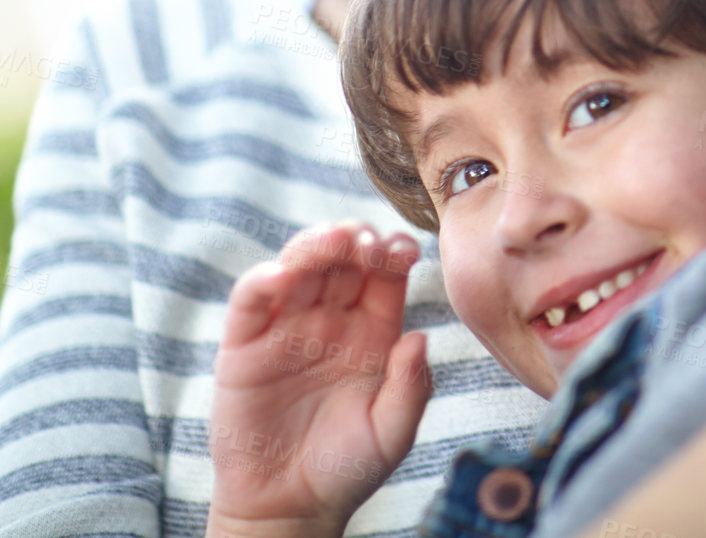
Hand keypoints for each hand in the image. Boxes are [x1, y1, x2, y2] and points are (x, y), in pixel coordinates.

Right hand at [206, 221, 431, 537]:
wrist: (290, 507)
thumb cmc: (348, 467)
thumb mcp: (392, 431)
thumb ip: (411, 386)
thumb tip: (421, 336)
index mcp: (373, 331)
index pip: (385, 276)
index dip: (393, 253)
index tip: (405, 248)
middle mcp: (331, 320)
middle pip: (343, 261)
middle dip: (356, 239)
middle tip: (367, 239)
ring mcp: (286, 328)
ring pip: (298, 267)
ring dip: (314, 245)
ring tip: (334, 240)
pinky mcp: (243, 347)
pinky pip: (250, 302)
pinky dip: (263, 281)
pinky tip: (282, 276)